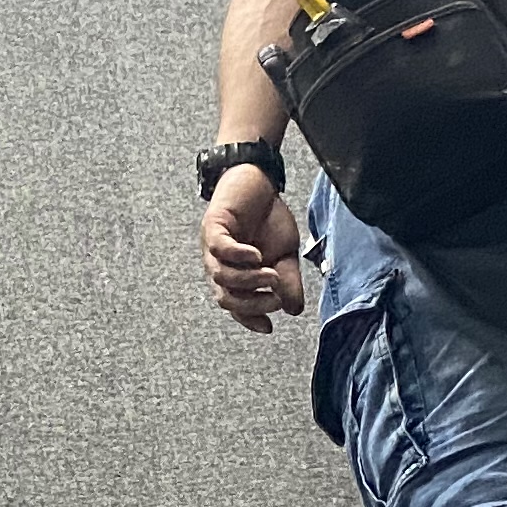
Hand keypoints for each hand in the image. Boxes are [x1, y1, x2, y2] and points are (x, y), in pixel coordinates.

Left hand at [202, 165, 304, 331]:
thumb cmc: (268, 218)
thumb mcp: (285, 254)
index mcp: (234, 275)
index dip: (250, 318)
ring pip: (221, 276)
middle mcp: (219, 264)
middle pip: (225, 298)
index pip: (236, 306)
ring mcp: (213, 247)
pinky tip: (256, 256)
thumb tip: (294, 310)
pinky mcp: (214, 226)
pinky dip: (239, 256)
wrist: (260, 180)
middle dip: (252, 303)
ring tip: (271, 274)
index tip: (268, 326)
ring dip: (250, 281)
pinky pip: (220, 248)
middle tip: (276, 296)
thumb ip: (288, 282)